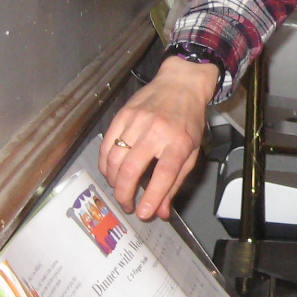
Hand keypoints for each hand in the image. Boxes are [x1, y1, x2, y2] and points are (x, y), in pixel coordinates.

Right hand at [98, 56, 218, 218]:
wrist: (181, 84)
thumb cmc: (188, 119)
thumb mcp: (191, 151)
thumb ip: (175, 183)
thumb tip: (161, 211)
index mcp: (178, 141)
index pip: (163, 174)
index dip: (152, 196)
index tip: (144, 213)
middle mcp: (156, 131)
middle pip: (132, 168)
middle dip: (125, 193)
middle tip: (127, 205)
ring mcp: (137, 121)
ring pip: (116, 158)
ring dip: (114, 180)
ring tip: (120, 190)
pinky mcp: (123, 114)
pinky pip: (107, 144)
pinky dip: (105, 163)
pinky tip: (111, 172)